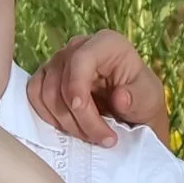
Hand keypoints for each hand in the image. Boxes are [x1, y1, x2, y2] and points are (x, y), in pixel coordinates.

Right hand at [27, 30, 167, 147]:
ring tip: (90, 137)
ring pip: (45, 92)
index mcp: (107, 43)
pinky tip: (68, 128)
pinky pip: (34, 95)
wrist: (131, 110)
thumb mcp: (149, 99)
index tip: (80, 109)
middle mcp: (78, 46)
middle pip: (61, 80)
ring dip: (65, 121)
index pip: (81, 59)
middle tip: (103, 138)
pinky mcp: (46, 77)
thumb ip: (137, 98)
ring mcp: (58, 61)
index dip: (76, 85)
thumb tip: (120, 98)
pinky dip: (47, 115)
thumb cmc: (141, 99)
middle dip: (78, 116)